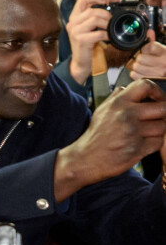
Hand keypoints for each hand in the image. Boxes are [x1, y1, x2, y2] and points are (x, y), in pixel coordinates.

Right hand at [54, 79, 165, 200]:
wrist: (87, 158)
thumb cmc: (95, 135)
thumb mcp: (101, 110)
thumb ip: (116, 97)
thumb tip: (127, 88)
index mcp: (118, 103)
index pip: (146, 86)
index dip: (157, 91)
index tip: (157, 98)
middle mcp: (127, 115)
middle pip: (163, 108)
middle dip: (162, 113)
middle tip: (157, 118)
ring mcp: (134, 132)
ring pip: (163, 126)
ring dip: (158, 129)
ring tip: (147, 132)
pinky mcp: (138, 148)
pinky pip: (159, 142)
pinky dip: (154, 142)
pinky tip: (143, 142)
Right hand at [66, 0, 111, 83]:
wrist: (80, 62)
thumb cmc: (86, 45)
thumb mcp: (86, 29)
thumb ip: (91, 18)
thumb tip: (106, 7)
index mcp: (73, 19)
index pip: (82, 0)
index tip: (104, 2)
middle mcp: (72, 24)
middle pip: (92, 10)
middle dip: (105, 14)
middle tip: (110, 21)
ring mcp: (75, 32)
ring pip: (95, 19)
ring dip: (106, 24)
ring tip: (109, 29)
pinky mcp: (81, 40)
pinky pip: (99, 33)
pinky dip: (107, 35)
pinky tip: (108, 38)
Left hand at [130, 35, 165, 79]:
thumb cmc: (165, 60)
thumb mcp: (164, 50)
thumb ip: (155, 42)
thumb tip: (149, 32)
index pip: (148, 47)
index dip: (145, 48)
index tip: (147, 50)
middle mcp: (163, 64)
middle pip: (140, 58)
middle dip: (141, 57)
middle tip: (145, 59)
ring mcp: (157, 74)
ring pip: (136, 66)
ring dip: (138, 65)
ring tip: (144, 66)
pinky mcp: (151, 81)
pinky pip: (134, 75)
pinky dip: (136, 73)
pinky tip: (143, 72)